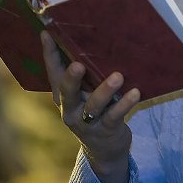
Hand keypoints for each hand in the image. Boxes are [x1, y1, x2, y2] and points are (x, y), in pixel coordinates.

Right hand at [41, 31, 139, 182]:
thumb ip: (87, 74)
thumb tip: (94, 40)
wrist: (105, 149)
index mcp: (63, 96)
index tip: (47, 33)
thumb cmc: (97, 111)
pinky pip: (115, 116)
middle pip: (67, 91)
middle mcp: (70, 108)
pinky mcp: (106, 130)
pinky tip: (135, 92)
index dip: (49, 54)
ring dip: (105, 90)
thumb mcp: (87, 93)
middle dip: (71, 78)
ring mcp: (87, 122)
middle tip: (78, 64)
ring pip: (94, 105)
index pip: (53, 73)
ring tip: (118, 76)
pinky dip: (125, 104)